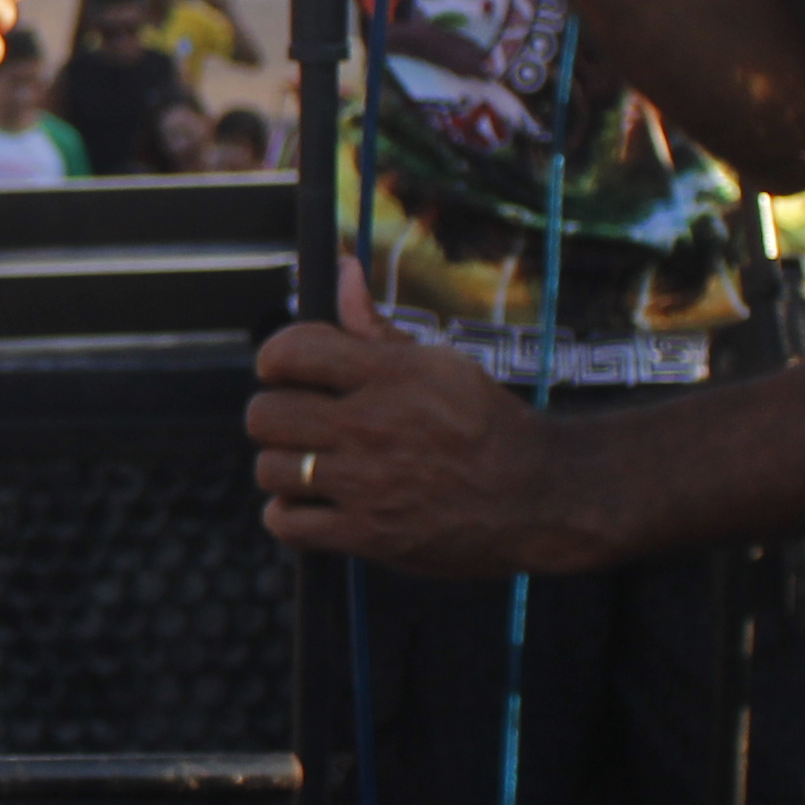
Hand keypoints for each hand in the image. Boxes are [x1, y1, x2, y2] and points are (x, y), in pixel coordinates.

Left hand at [245, 269, 610, 574]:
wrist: (538, 494)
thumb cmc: (486, 424)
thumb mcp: (439, 363)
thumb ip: (376, 325)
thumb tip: (343, 269)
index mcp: (390, 375)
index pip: (290, 351)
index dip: (275, 359)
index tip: (284, 371)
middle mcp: (372, 425)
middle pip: (266, 415)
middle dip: (275, 417)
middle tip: (300, 424)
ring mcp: (367, 484)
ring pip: (270, 470)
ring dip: (283, 469)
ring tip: (310, 467)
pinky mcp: (369, 535)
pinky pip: (287, 524)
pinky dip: (289, 516)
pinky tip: (312, 505)